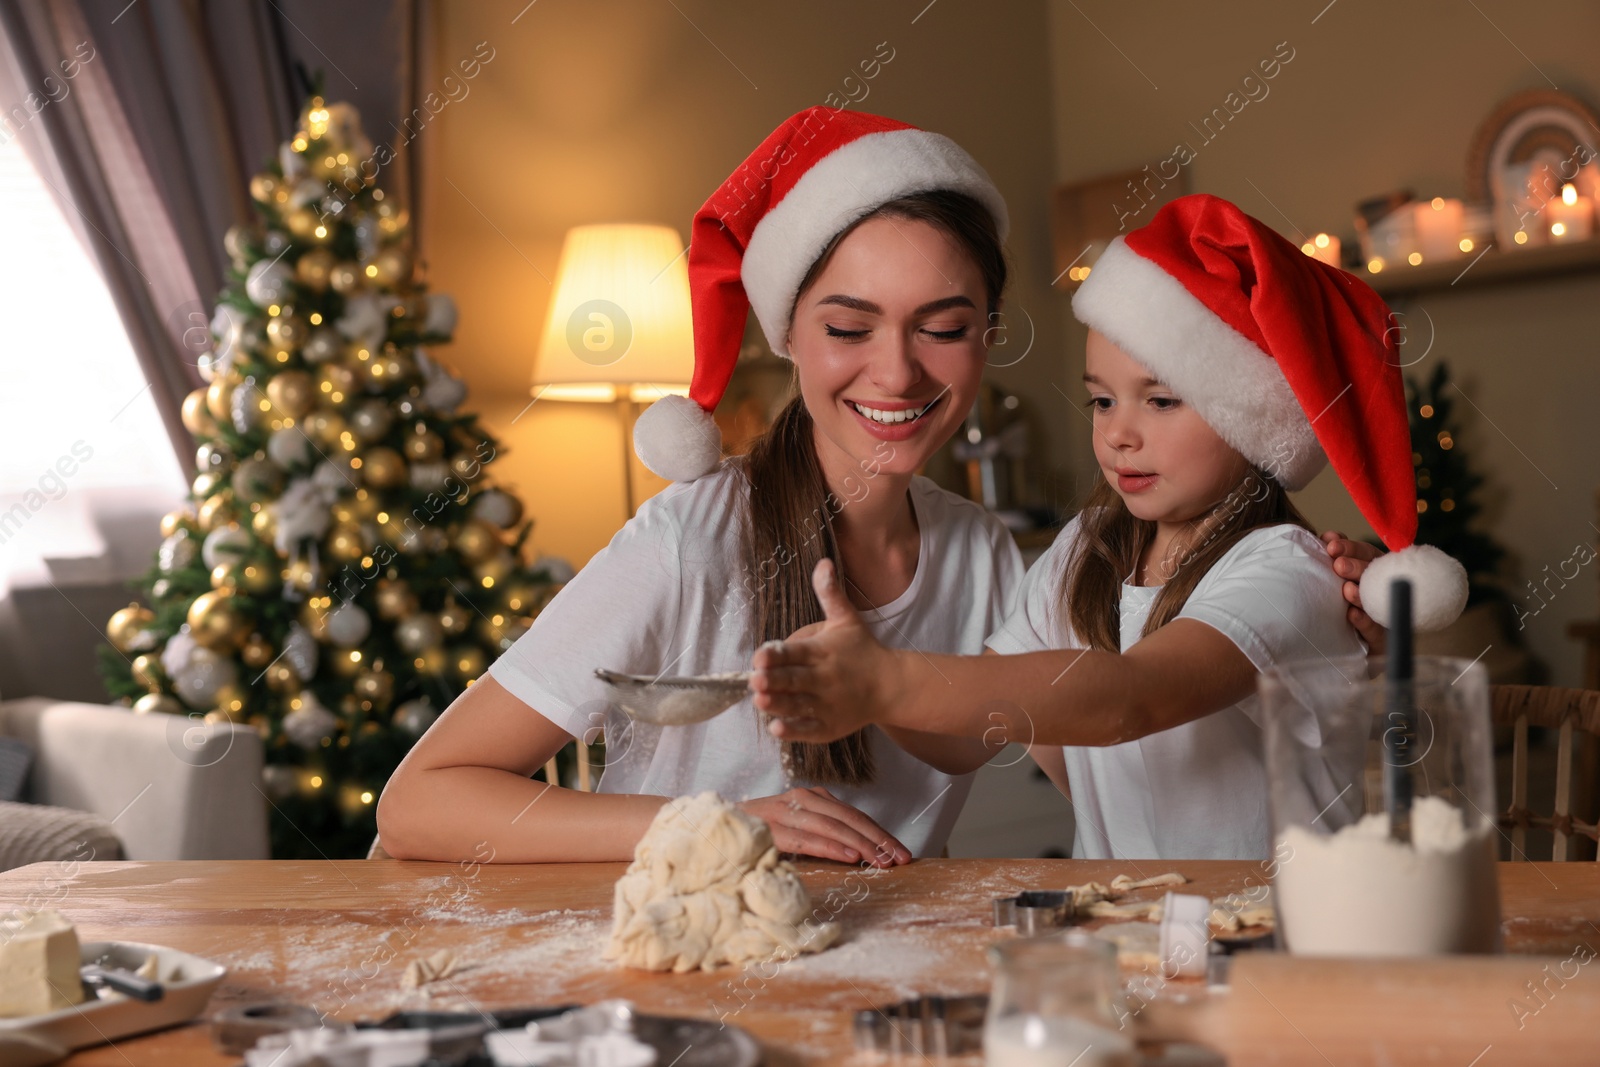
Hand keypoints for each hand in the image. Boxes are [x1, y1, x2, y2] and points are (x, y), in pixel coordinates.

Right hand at [737, 787, 911, 865]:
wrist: (712, 826)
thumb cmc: (760, 833)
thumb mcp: (797, 829)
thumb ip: (823, 835)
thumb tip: (861, 855)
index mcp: (812, 797)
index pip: (855, 815)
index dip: (881, 834)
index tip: (902, 853)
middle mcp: (803, 798)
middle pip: (850, 818)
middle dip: (879, 840)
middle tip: (902, 859)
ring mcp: (786, 810)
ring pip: (833, 826)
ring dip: (861, 845)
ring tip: (882, 861)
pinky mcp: (771, 827)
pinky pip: (807, 838)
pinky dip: (831, 847)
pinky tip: (850, 857)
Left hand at [751, 559, 895, 742]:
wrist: (891, 686)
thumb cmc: (863, 650)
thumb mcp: (847, 619)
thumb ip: (830, 594)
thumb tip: (822, 561)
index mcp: (824, 652)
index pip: (797, 653)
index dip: (778, 655)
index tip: (761, 655)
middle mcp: (825, 679)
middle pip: (795, 680)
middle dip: (774, 680)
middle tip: (754, 680)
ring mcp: (828, 705)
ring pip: (798, 705)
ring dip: (778, 704)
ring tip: (759, 701)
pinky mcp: (829, 726)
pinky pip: (809, 729)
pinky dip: (794, 730)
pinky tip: (777, 728)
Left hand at [1321, 530, 1385, 654]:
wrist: (1328, 648)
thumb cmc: (1329, 606)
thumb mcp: (1331, 578)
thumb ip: (1335, 557)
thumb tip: (1328, 537)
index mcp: (1371, 574)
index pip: (1367, 555)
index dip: (1352, 548)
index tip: (1331, 544)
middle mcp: (1380, 593)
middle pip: (1375, 576)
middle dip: (1356, 568)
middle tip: (1338, 565)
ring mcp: (1383, 618)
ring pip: (1377, 603)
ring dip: (1361, 594)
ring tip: (1346, 589)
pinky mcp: (1379, 644)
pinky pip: (1376, 633)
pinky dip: (1364, 622)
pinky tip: (1352, 615)